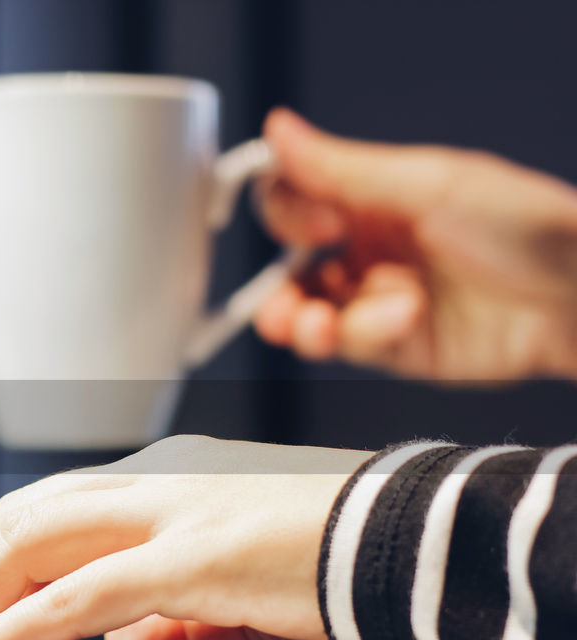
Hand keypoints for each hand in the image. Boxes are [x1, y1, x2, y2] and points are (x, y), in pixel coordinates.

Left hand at [0, 435, 373, 639]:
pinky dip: (16, 630)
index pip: (49, 513)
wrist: (421, 544)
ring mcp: (172, 512)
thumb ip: (176, 624)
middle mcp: (156, 485)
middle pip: (20, 518)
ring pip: (31, 543)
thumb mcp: (237, 598)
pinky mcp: (195, 555)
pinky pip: (78, 596)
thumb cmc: (338, 564)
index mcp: (165, 485)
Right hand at [255, 108, 576, 380]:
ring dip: (304, 322)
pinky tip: (393, 321)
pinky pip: (351, 345)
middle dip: (278, 290)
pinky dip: (360, 335)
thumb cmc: (525, 227)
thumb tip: (279, 130)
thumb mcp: (425, 185)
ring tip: (318, 325)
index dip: (289, 215)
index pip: (297, 200)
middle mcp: (373, 245)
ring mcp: (382, 297)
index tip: (317, 224)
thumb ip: (340, 167)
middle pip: (291, 268)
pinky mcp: (398, 345)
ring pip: (311, 314)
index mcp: (374, 196)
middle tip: (286, 300)